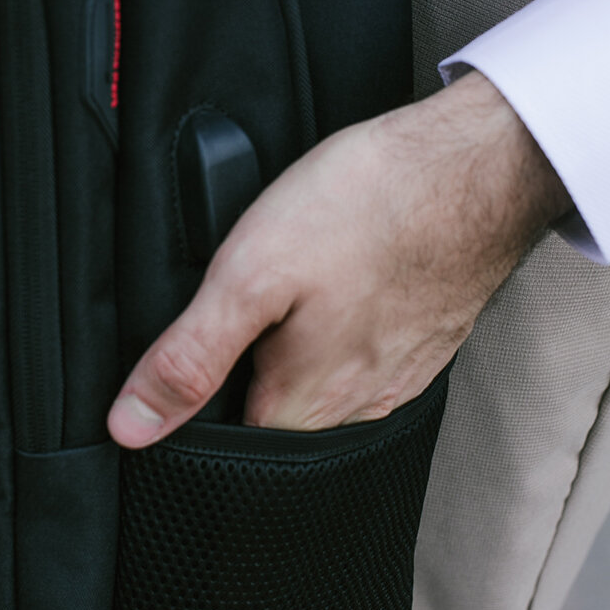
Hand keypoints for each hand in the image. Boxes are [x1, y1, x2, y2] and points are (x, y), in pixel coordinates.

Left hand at [106, 70, 573, 446]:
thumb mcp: (250, 274)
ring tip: (292, 281)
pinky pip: (364, 351)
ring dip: (294, 344)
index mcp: (304, 406)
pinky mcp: (423, 339)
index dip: (193, 404)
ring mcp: (398, 374)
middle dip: (246, 368)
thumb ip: (189, 357)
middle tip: (249, 298)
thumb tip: (130, 426)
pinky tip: (338, 277)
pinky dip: (341, 323)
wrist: (478, 164)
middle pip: (273, 414)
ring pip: (320, 381)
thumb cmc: (369, 207)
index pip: (224, 444)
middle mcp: (357, 407)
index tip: (192, 351)